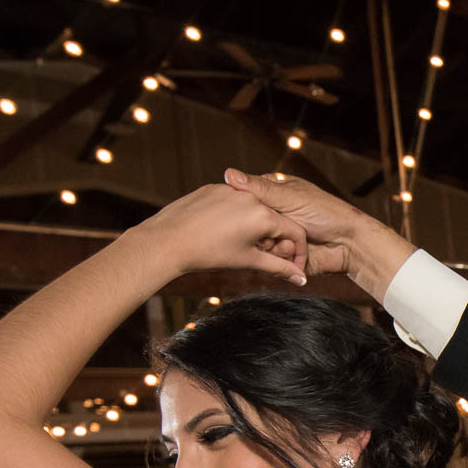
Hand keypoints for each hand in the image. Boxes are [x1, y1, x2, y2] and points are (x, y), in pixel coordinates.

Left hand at [124, 183, 307, 284]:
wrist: (166, 241)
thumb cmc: (208, 254)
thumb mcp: (248, 261)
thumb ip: (279, 268)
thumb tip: (301, 279)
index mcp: (263, 215)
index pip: (294, 231)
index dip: (296, 251)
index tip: (291, 265)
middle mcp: (250, 197)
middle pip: (274, 219)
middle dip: (272, 239)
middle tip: (257, 255)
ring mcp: (230, 189)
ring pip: (253, 209)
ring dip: (253, 226)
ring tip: (234, 243)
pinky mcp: (212, 188)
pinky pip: (232, 201)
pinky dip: (234, 216)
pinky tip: (219, 231)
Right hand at [221, 170, 414, 299]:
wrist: (350, 244)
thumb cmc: (326, 213)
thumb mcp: (290, 197)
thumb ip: (259, 189)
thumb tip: (227, 173)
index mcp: (274, 194)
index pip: (246, 199)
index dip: (245, 208)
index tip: (248, 210)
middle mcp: (274, 215)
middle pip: (250, 225)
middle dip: (260, 231)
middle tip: (271, 232)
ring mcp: (279, 236)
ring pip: (259, 244)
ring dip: (272, 245)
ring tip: (288, 245)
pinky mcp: (285, 256)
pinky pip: (271, 261)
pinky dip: (280, 259)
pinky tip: (292, 256)